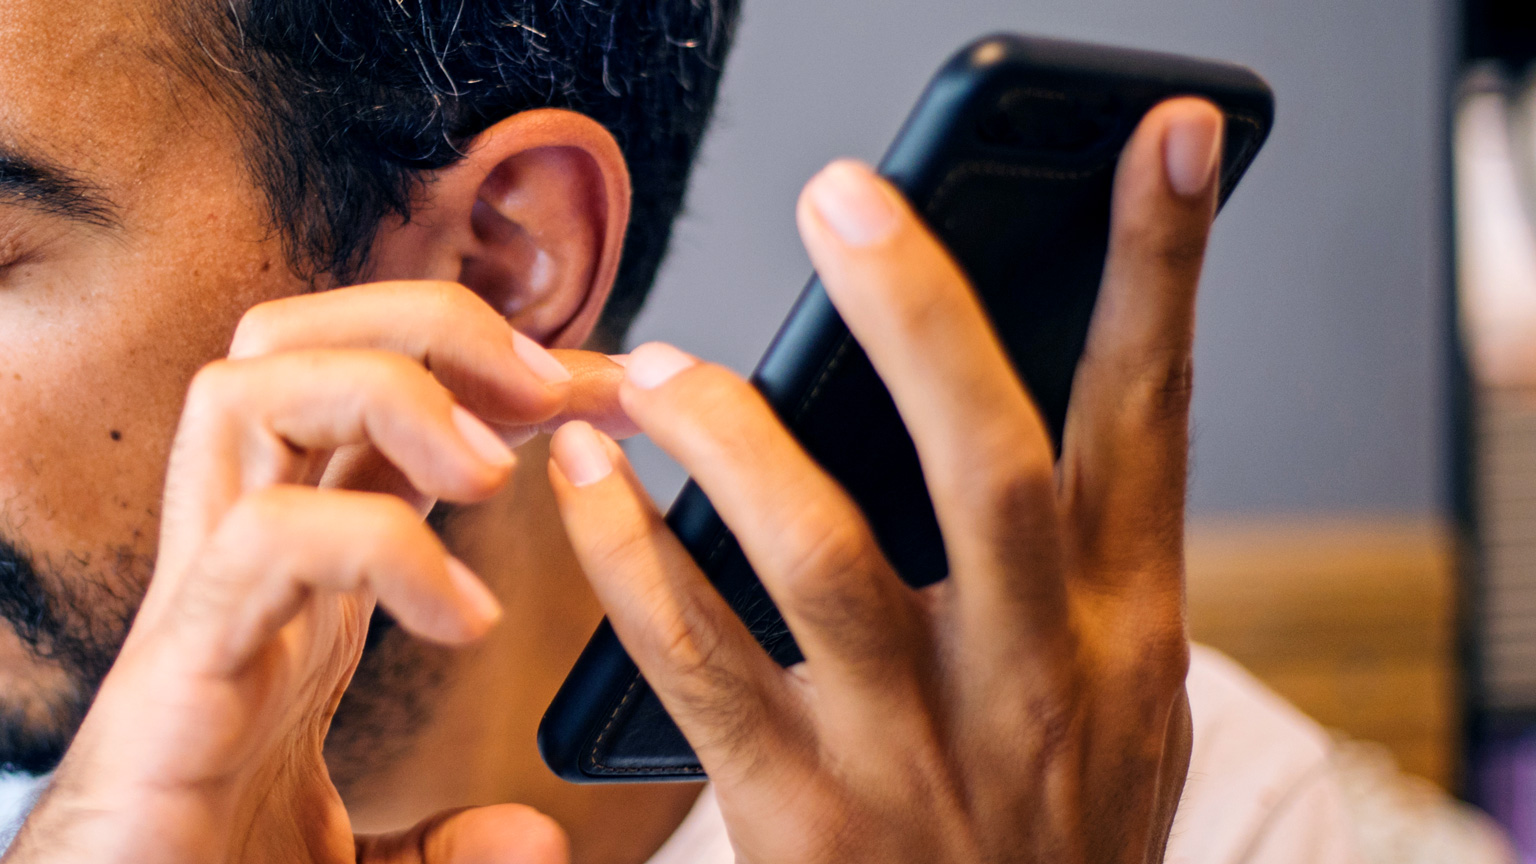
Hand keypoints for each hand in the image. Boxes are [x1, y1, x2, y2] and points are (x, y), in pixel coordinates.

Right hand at [3, 282, 627, 863]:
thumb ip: (446, 844)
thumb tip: (531, 834)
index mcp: (299, 588)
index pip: (378, 415)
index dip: (493, 375)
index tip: (606, 395)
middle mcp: (243, 568)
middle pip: (293, 345)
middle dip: (431, 326)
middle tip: (555, 389)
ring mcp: (201, 609)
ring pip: (250, 391)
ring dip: (395, 390)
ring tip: (498, 470)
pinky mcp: (174, 677)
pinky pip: (262, 540)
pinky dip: (381, 544)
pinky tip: (462, 616)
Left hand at [546, 98, 1222, 862]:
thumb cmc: (1065, 834)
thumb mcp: (1123, 700)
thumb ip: (1078, 567)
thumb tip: (982, 403)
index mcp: (1127, 632)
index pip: (1153, 420)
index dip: (1163, 272)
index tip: (1163, 143)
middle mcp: (1035, 681)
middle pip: (988, 465)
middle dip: (921, 315)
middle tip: (843, 199)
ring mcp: (917, 752)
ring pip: (821, 556)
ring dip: (735, 434)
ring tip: (661, 363)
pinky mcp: (806, 817)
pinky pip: (698, 666)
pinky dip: (634, 560)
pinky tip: (593, 484)